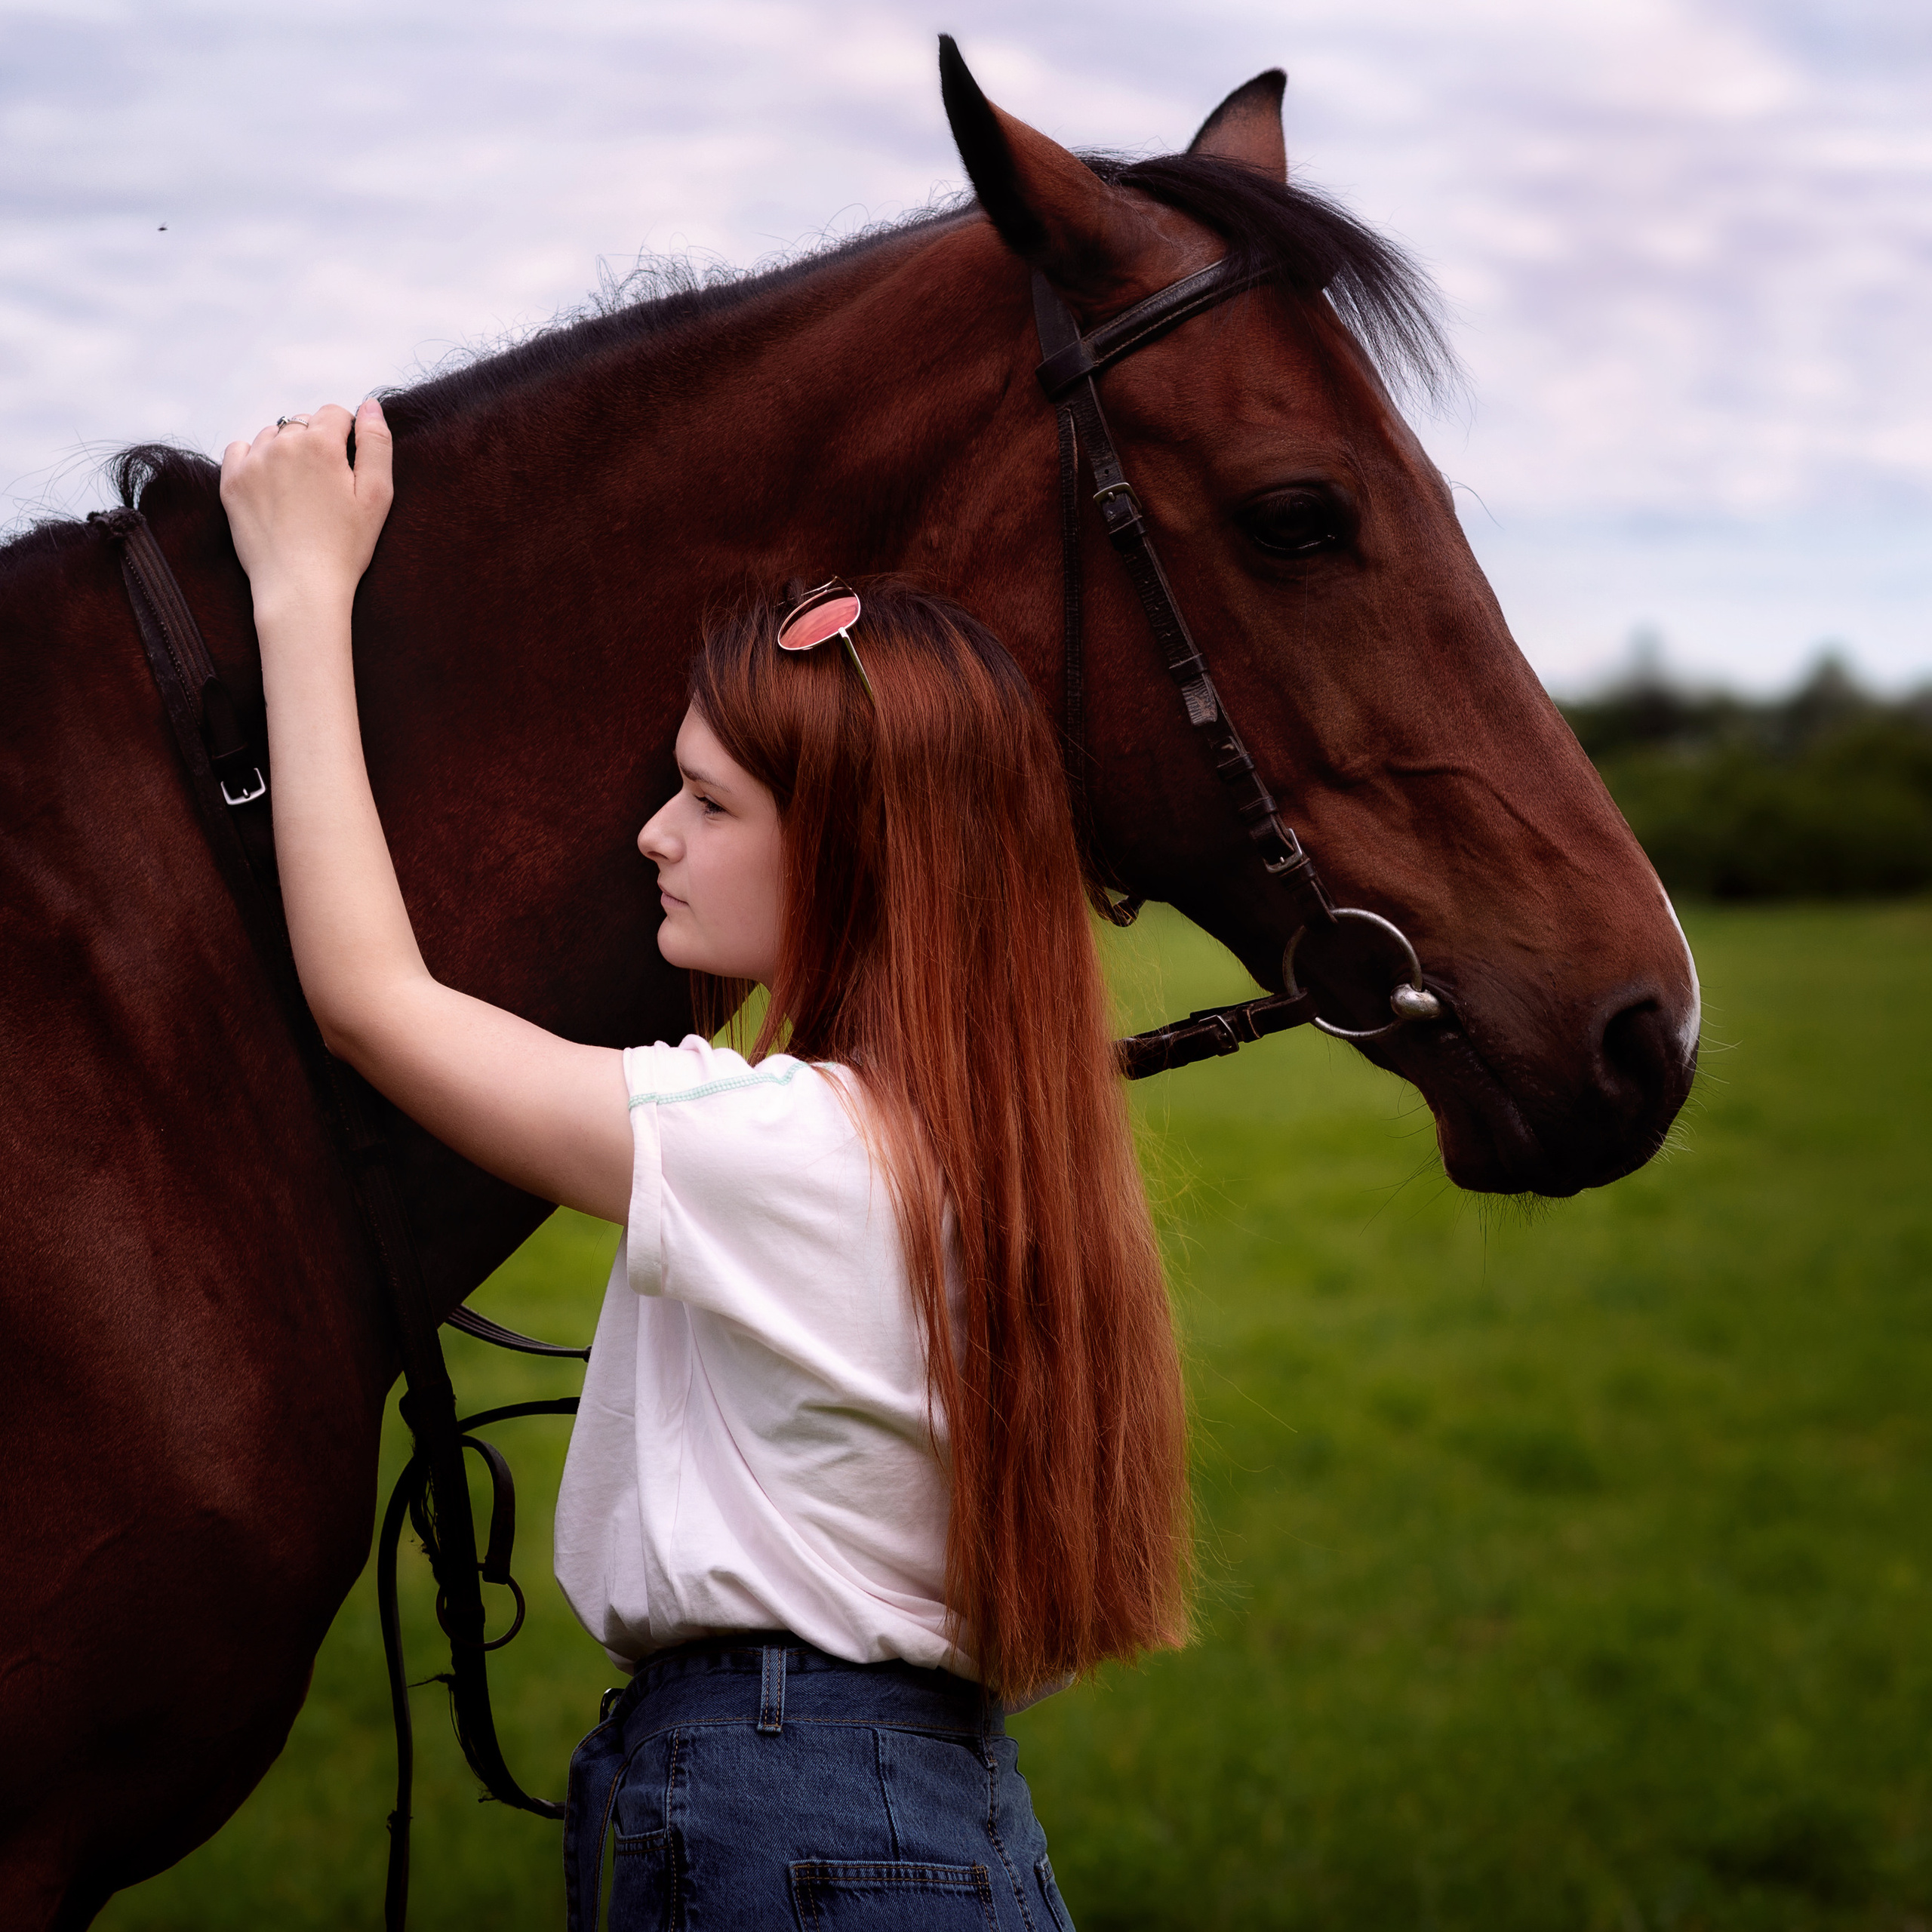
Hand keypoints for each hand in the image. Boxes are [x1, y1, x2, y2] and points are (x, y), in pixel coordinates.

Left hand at [220, 397, 393, 611]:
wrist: (300, 587)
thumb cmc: (344, 547)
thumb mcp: (377, 496)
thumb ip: (376, 444)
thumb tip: (370, 404)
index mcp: (321, 443)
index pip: (335, 413)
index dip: (346, 437)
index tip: (347, 468)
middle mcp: (282, 443)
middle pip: (303, 423)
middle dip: (316, 444)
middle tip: (325, 486)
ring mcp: (252, 461)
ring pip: (272, 435)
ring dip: (285, 450)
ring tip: (298, 490)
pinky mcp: (231, 481)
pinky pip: (240, 449)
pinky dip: (254, 459)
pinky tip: (271, 487)